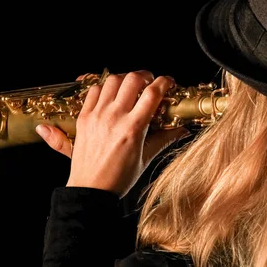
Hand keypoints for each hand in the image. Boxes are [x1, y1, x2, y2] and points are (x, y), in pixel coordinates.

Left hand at [35, 70, 189, 197]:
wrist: (90, 190)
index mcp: (133, 128)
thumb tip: (182, 130)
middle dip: (144, 76)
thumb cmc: (118, 178)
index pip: (152, 93)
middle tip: (148, 82)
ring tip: (129, 87)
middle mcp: (114, 117)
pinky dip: (103, 88)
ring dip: (124, 79)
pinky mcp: (84, 117)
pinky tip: (109, 96)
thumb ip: (164, 139)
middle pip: (132, 79)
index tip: (168, 82)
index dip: (164, 82)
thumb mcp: (145, 159)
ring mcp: (97, 115)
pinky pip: (93, 91)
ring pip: (112, 80)